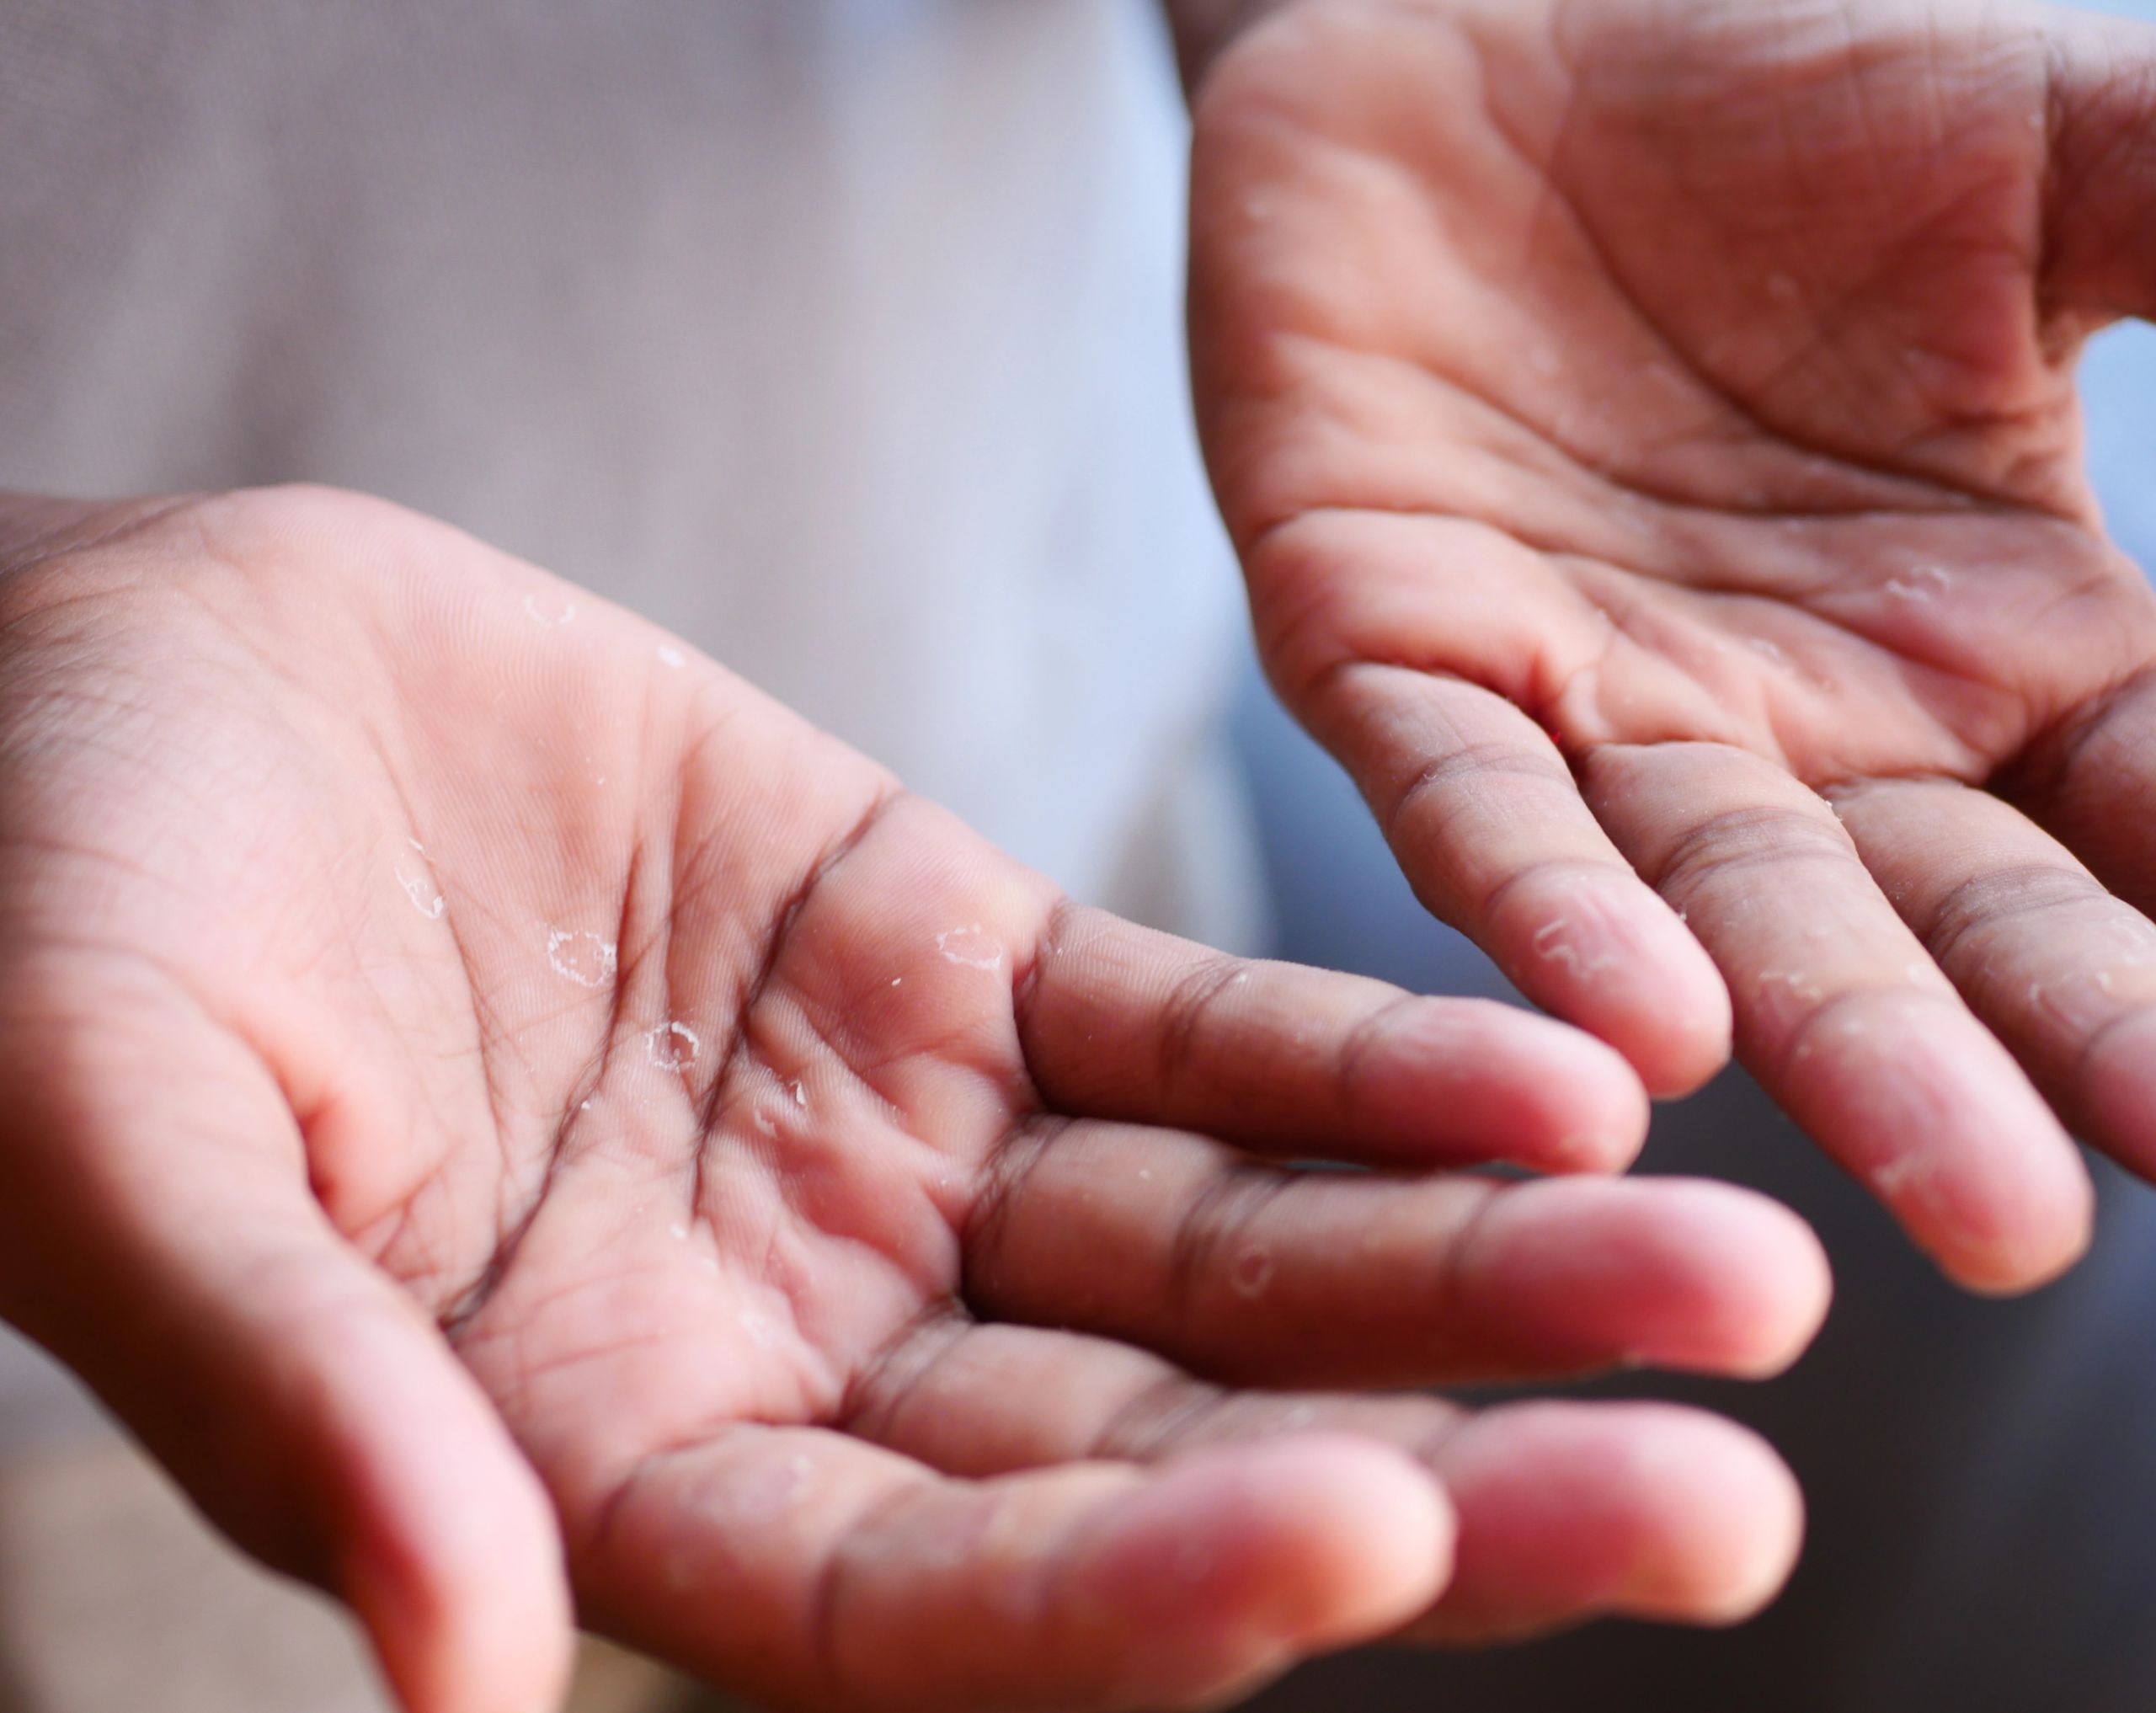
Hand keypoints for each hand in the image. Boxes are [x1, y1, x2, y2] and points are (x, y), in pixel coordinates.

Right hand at [0, 488, 1825, 1711]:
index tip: (1376, 1539)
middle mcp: (802, 1347)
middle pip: (1159, 1463)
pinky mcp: (955, 960)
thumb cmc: (56, 914)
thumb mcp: (111, 1139)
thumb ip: (286, 1386)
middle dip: (1440, 1471)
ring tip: (1727, 1268)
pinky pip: (1199, 1036)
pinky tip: (1570, 1072)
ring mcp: (904, 1155)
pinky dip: (1370, 1059)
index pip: (917, 1607)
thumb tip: (451, 1663)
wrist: (141, 680)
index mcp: (600, 1469)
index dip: (1139, 1599)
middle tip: (1720, 1492)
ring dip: (1482, 1261)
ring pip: (1237, 1257)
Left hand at [1190, 0, 2155, 1293]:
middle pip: (1939, 917)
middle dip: (2033, 1055)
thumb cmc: (1759, 94)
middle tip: (2095, 1225)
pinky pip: (1470, 808)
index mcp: (1987, 635)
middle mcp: (1796, 722)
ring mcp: (1588, 706)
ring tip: (1965, 1204)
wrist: (1468, 24)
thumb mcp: (2049, 152)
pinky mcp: (1388, 657)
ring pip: (1718, 906)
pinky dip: (1552, 916)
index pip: (2150, 815)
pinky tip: (1644, 1034)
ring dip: (1835, 1046)